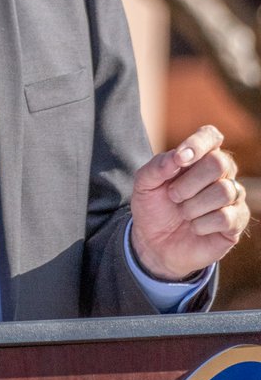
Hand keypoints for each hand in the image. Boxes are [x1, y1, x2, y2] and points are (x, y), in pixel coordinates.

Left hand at [130, 124, 248, 281]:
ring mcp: (232, 197)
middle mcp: (221, 173)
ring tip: (183, 213)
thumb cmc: (153, 207)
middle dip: (189, 183)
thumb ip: (157, 167)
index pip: (210, 136)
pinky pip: (227, 217)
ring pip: (224, 191)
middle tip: (174, 196)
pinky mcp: (236, 222)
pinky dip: (202, 224)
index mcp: (199, 157)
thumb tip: (177, 157)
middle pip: (219, 162)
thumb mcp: (144, 185)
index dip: (197, 144)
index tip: (180, 160)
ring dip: (194, 206)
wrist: (154, 243)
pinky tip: (194, 227)